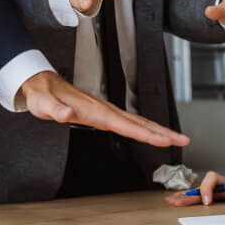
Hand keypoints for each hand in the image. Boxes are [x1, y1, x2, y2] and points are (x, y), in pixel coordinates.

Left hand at [19, 70, 188, 148]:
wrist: (41, 83)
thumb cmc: (43, 95)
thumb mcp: (44, 104)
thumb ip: (56, 110)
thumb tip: (66, 114)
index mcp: (95, 111)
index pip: (126, 125)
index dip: (146, 134)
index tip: (164, 141)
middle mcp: (104, 110)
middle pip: (139, 122)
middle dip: (162, 132)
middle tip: (183, 140)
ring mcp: (105, 111)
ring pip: (137, 121)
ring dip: (157, 130)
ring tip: (175, 138)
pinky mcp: (102, 113)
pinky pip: (129, 121)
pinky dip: (144, 127)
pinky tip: (150, 133)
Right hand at [165, 169, 224, 206]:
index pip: (213, 180)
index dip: (207, 190)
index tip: (206, 202)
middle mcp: (219, 184)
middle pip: (200, 187)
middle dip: (187, 195)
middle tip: (175, 202)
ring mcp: (216, 188)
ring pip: (197, 190)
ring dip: (185, 195)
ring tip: (171, 201)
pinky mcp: (215, 192)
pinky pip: (200, 193)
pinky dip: (189, 197)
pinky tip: (179, 200)